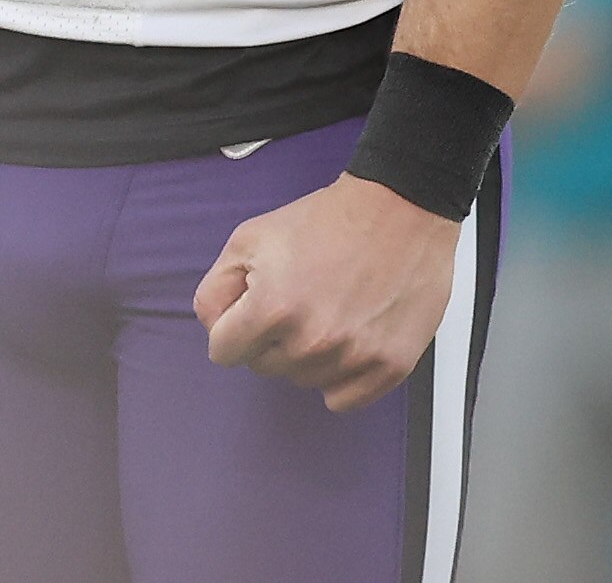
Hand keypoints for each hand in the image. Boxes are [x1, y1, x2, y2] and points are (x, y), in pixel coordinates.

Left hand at [194, 173, 459, 411]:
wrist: (398, 212)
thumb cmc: (324, 222)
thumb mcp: (248, 240)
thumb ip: (216, 290)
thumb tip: (214, 329)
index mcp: (271, 309)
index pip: (224, 353)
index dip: (231, 329)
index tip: (247, 312)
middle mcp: (312, 341)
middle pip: (263, 366)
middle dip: (268, 338)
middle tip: (293, 300)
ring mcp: (354, 358)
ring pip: (302, 380)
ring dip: (305, 354)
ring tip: (325, 310)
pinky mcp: (391, 367)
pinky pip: (343, 399)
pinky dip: (338, 376)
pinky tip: (345, 341)